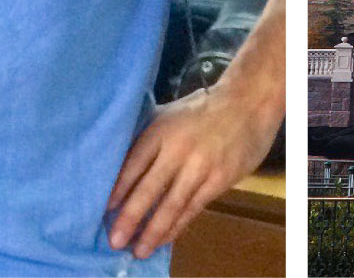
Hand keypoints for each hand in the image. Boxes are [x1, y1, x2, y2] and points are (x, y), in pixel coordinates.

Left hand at [105, 82, 277, 259]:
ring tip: (139, 250)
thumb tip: (119, 165)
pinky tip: (164, 239)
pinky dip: (177, 226)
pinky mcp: (219, 180)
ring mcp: (200, 167)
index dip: (118, 190)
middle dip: (130, 217)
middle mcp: (178, 150)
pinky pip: (193, 208)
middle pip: (149, 189)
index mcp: (160, 131)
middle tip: (116, 240)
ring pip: (172, 205)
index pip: (133, 165)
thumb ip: (146, 138)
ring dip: (153, 231)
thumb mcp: (168, 115)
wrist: (248, 104)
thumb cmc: (202, 110)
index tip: (105, 210)